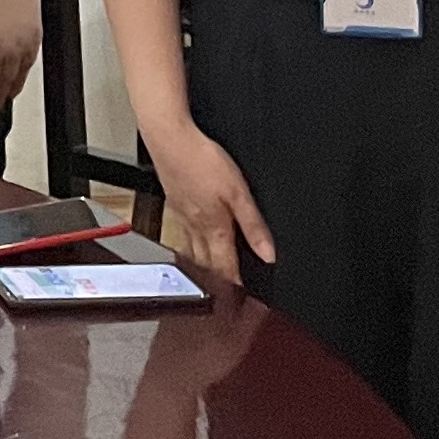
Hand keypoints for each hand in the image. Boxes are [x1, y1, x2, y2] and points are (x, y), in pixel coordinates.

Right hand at [151, 127, 275, 299]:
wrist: (169, 138)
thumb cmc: (202, 160)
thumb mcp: (238, 192)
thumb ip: (254, 225)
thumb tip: (268, 254)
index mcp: (214, 227)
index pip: (226, 266)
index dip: (235, 285)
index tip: (242, 300)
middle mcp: (196, 226)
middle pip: (206, 264)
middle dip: (217, 281)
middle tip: (227, 294)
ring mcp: (182, 215)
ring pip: (192, 251)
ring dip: (202, 267)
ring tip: (210, 277)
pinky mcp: (174, 202)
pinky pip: (183, 233)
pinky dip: (190, 245)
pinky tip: (194, 238)